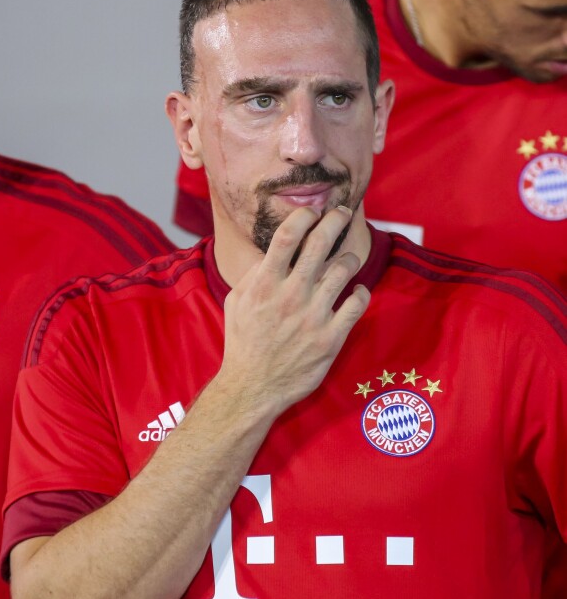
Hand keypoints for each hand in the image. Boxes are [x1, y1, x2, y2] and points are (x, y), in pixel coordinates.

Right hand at [219, 206, 369, 416]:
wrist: (253, 387)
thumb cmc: (243, 341)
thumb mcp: (236, 301)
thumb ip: (255, 273)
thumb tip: (274, 249)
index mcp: (264, 284)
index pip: (288, 235)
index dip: (304, 215)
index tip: (311, 211)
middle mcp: (291, 296)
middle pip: (320, 243)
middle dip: (336, 220)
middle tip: (342, 213)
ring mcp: (313, 317)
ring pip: (344, 269)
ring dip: (349, 257)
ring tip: (348, 259)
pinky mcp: (331, 338)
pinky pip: (357, 304)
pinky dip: (361, 292)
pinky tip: (356, 291)